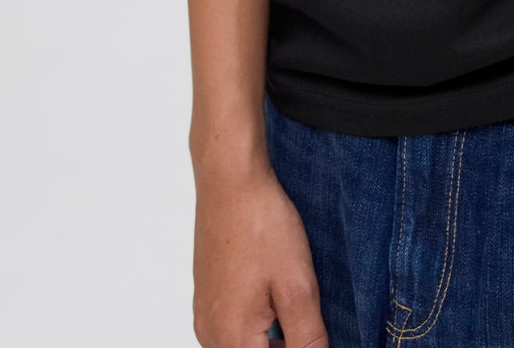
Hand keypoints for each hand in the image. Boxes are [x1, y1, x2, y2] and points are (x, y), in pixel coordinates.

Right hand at [192, 162, 325, 347]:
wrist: (230, 182)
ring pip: (243, 345)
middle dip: (285, 346)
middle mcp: (210, 334)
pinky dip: (257, 324)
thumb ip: (308, 337)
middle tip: (308, 319)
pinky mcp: (205, 298)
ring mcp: (204, 316)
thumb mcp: (298, 286)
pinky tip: (275, 295)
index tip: (310, 329)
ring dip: (272, 339)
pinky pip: (232, 328)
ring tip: (294, 307)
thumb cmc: (262, 226)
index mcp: (232, 339)